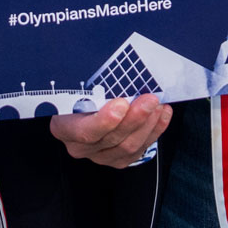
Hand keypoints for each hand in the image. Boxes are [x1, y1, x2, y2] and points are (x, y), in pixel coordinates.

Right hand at [49, 94, 172, 167]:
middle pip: (111, 139)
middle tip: (150, 99)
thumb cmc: (78, 93)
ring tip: (157, 104)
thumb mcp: (76, 87)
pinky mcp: (118, 159)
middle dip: (135, 118)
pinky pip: (140, 149)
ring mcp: (100, 156)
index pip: (84, 131)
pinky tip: (162, 114)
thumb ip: (90, 85)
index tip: (121, 104)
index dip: (104, 121)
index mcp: (64, 128)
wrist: (80, 107)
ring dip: (147, 124)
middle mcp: (80, 146)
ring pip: (128, 147)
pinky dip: (155, 130)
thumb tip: (112, 68)